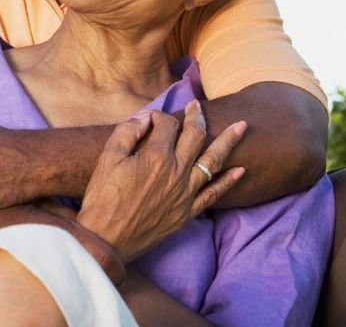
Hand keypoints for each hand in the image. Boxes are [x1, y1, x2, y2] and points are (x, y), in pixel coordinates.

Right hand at [76, 101, 245, 263]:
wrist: (107, 239)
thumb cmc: (102, 199)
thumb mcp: (106, 159)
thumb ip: (126, 132)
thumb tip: (145, 117)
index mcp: (155, 156)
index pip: (167, 124)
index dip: (159, 116)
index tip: (150, 118)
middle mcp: (177, 171)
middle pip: (196, 135)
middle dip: (197, 116)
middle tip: (197, 105)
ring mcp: (186, 193)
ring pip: (214, 160)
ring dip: (229, 141)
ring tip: (242, 126)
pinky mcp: (188, 211)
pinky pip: (214, 193)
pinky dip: (229, 181)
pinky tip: (240, 170)